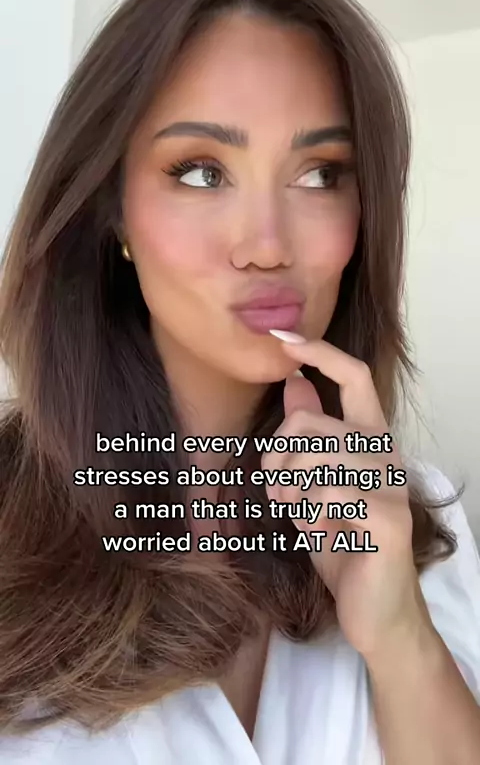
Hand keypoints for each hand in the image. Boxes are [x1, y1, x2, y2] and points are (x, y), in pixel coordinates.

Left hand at [263, 337, 432, 660]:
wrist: (375, 611)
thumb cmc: (343, 545)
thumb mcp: (314, 484)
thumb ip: (308, 438)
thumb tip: (293, 381)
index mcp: (370, 440)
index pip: (353, 376)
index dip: (320, 352)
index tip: (284, 337)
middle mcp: (385, 454)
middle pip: (313, 421)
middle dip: (276, 453)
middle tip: (273, 488)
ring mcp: (390, 485)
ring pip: (316, 453)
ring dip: (288, 484)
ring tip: (290, 509)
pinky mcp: (388, 519)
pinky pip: (329, 491)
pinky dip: (308, 511)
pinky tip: (317, 529)